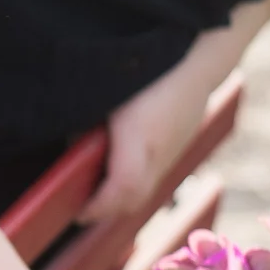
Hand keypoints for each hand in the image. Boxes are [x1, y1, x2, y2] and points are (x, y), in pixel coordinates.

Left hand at [78, 61, 211, 226]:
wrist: (196, 57)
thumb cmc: (142, 67)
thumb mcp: (103, 93)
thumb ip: (85, 123)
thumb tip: (72, 148)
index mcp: (140, 137)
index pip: (121, 189)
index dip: (97, 206)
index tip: (77, 211)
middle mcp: (161, 151)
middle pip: (134, 197)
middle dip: (107, 208)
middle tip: (82, 207)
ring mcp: (175, 150)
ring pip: (147, 187)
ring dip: (123, 195)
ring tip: (97, 191)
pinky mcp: (181, 144)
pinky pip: (157, 173)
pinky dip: (137, 180)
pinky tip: (119, 169)